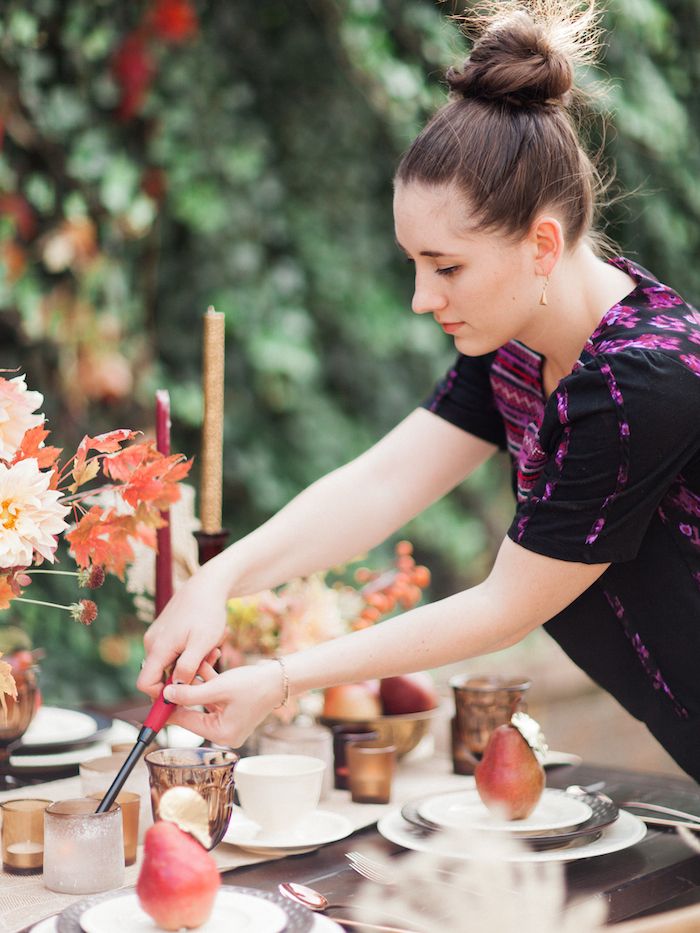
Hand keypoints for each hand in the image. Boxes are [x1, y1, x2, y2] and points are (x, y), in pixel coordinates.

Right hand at [136, 564, 229, 698]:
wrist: (207, 584)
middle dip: (183, 677)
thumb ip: (187, 667)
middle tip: (208, 668)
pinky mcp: (165, 632)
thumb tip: (176, 688)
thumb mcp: (202, 643)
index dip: (161, 696)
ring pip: (169, 663)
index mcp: (158, 648)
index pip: (145, 684)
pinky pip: (173, 652)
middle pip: (160, 675)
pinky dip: (189, 653)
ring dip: (190, 664)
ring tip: (212, 651)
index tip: (184, 696)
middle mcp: (152, 643)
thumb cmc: (207, 612)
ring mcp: (157, 636)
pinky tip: (207, 644)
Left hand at [161, 660, 283, 747]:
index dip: (170, 706)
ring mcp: (227, 719)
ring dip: (198, 680)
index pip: (186, 721)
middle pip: (193, 710)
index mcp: (221, 734)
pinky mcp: (231, 708)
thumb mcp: (219, 688)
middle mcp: (223, 731)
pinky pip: (213, 696)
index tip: (157, 693)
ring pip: (202, 699)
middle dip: (186, 688)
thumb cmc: (255, 685)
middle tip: (172, 673)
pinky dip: (209, 680)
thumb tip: (166, 694)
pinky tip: (207, 662)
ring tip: (195, 661)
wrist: (282, 678)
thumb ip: (191, 693)